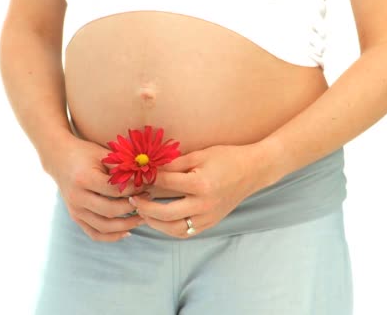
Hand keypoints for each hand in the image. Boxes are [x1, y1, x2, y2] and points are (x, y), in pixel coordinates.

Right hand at [45, 136, 148, 241]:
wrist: (59, 159)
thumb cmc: (85, 154)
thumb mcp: (102, 154)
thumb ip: (121, 167)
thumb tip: (145, 178)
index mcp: (84, 178)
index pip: (114, 190)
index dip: (133, 190)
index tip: (147, 187)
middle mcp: (77, 197)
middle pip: (110, 210)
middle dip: (133, 207)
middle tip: (148, 201)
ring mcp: (75, 210)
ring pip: (104, 226)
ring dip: (126, 225)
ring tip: (142, 218)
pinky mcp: (75, 217)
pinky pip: (95, 234)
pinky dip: (112, 236)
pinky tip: (127, 232)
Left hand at [130, 143, 283, 237]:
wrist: (253, 171)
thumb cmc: (226, 158)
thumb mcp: (199, 155)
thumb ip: (174, 164)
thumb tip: (149, 167)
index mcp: (201, 184)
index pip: (166, 183)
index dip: (148, 178)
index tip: (136, 175)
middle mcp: (204, 205)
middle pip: (165, 213)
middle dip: (145, 208)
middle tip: (133, 199)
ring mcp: (208, 217)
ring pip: (174, 229)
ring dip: (155, 223)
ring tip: (143, 212)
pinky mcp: (210, 223)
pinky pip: (185, 232)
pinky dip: (170, 228)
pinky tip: (160, 219)